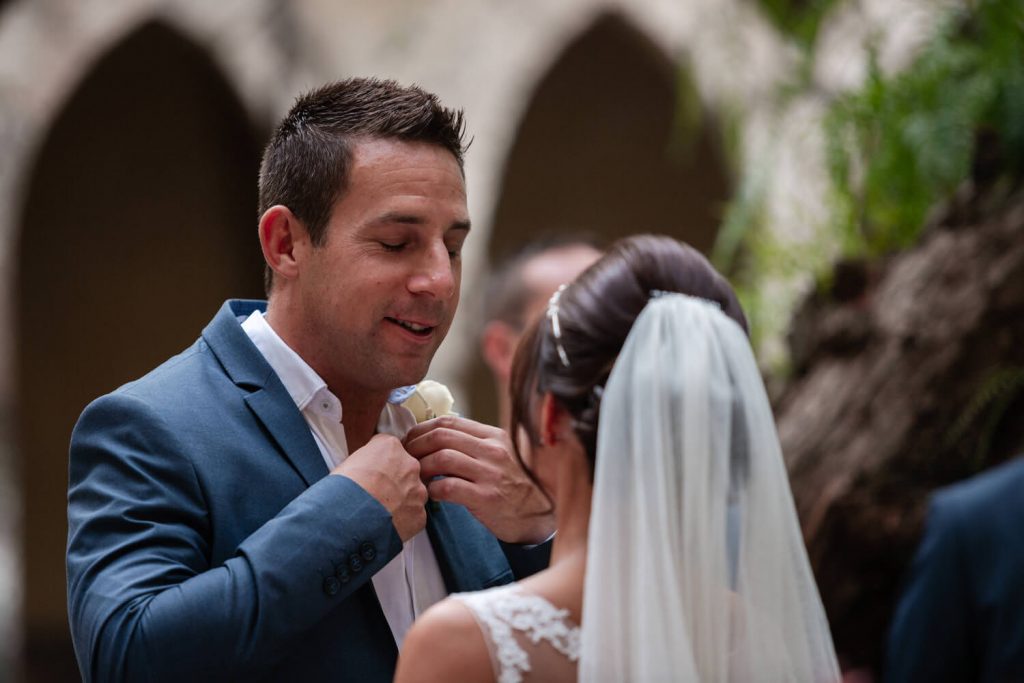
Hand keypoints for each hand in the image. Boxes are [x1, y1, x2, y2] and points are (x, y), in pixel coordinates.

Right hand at [332, 433, 427, 541]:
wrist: (348, 520)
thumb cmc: (342, 491)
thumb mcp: (348, 462)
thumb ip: (366, 461)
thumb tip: (365, 470)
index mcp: (391, 447)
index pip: (389, 449)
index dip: (379, 463)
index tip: (372, 472)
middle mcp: (409, 465)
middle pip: (405, 470)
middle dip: (394, 480)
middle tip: (377, 493)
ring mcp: (417, 490)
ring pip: (413, 493)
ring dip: (401, 500)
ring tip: (380, 512)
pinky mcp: (419, 514)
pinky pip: (413, 515)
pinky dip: (403, 520)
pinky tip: (386, 524)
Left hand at [404, 416, 555, 543]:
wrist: (536, 515)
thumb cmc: (511, 486)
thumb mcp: (497, 456)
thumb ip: (472, 444)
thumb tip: (435, 437)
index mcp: (493, 436)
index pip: (449, 421)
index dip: (422, 429)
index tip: (410, 440)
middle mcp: (493, 450)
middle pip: (442, 436)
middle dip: (416, 446)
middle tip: (404, 458)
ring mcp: (491, 473)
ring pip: (442, 458)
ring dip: (421, 468)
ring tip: (416, 477)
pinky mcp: (487, 497)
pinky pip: (449, 487)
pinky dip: (433, 490)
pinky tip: (431, 494)